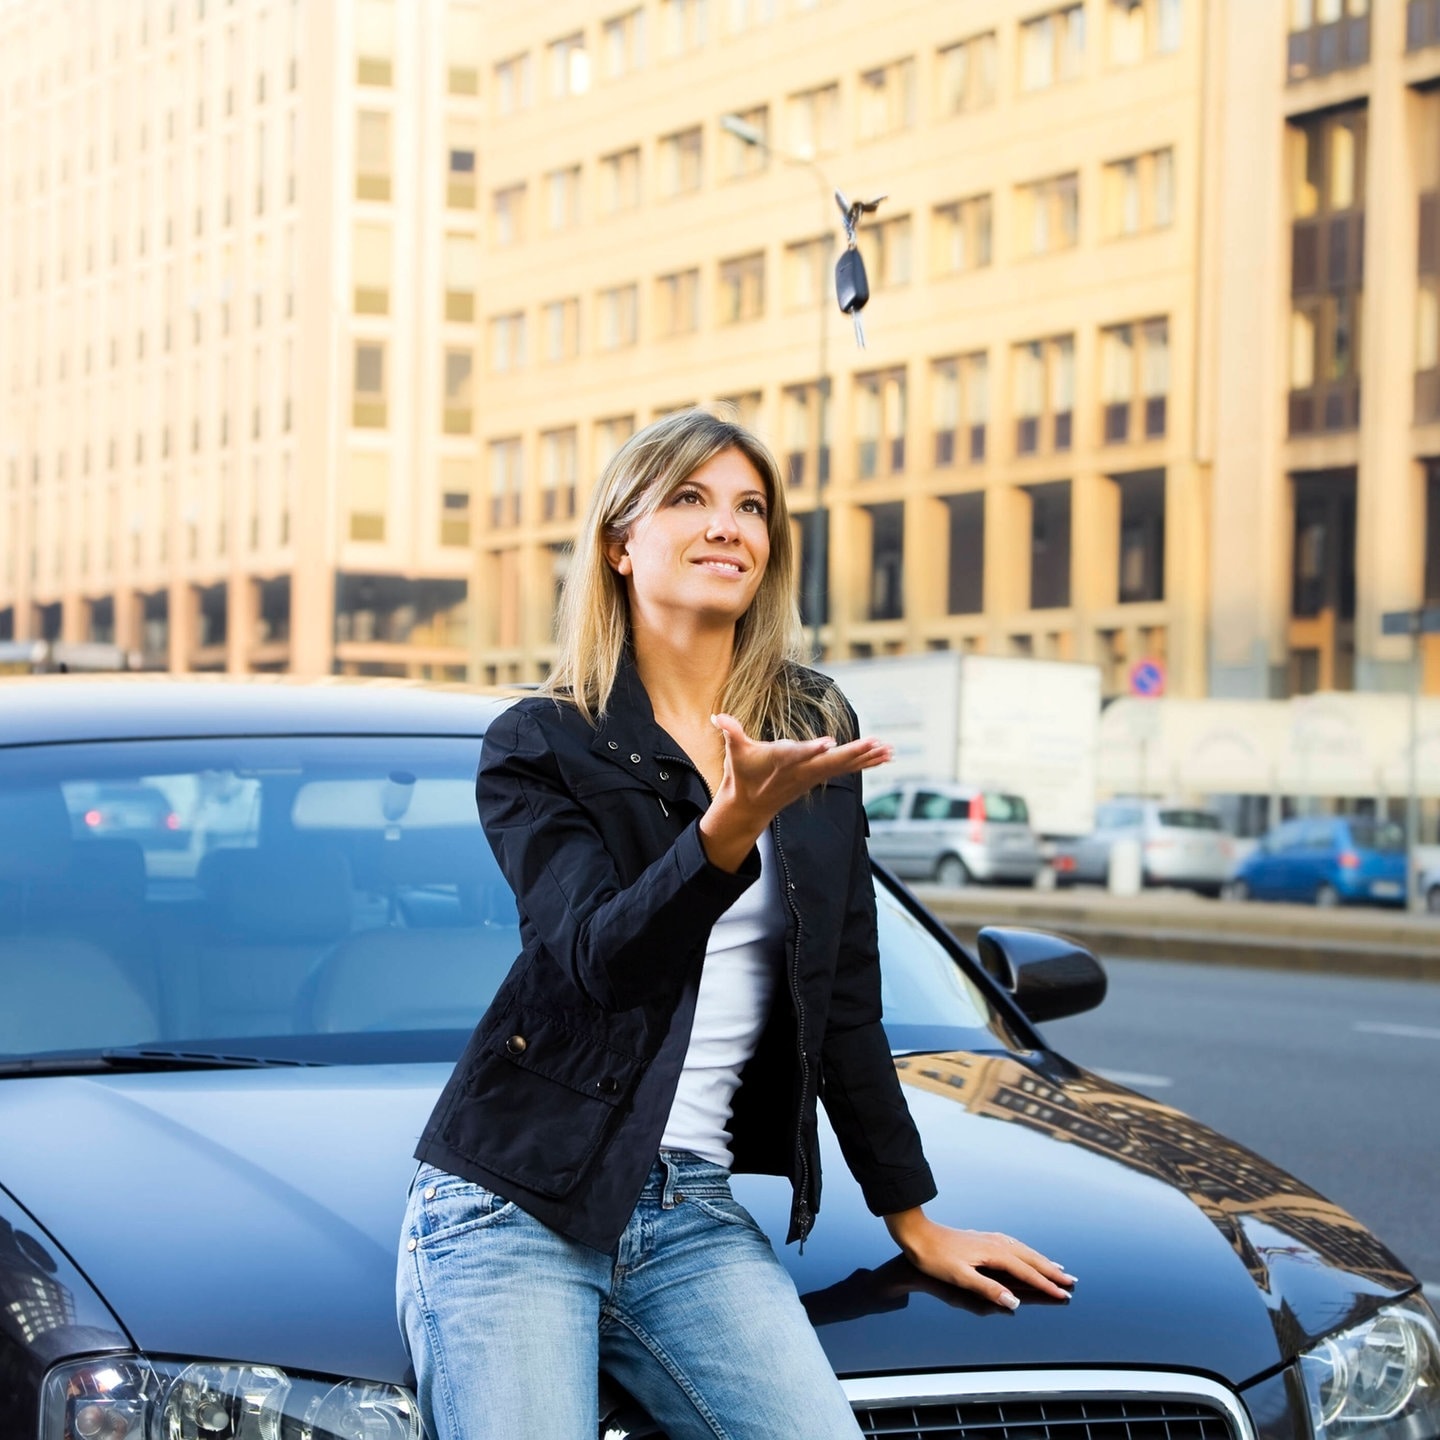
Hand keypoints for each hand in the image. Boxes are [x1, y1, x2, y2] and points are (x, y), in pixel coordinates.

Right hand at [698, 713, 890, 870]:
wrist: (749, 807)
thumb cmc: (742, 774)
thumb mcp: (734, 752)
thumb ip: (731, 732)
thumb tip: (717, 717)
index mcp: (779, 761)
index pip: (797, 754)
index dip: (812, 749)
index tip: (829, 743)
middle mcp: (800, 771)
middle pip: (830, 762)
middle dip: (853, 753)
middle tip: (875, 744)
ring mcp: (812, 776)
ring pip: (843, 766)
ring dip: (867, 758)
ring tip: (888, 750)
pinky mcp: (818, 777)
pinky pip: (846, 770)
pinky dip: (865, 763)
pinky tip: (883, 756)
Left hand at [884, 1208, 1076, 1310]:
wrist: (916, 1234)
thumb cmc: (935, 1258)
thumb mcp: (960, 1276)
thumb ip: (988, 1289)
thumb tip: (1015, 1302)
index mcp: (993, 1253)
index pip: (1026, 1273)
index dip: (1046, 1285)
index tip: (1064, 1294)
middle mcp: (995, 1243)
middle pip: (1030, 1259)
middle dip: (1051, 1271)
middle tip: (1071, 1282)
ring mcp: (989, 1239)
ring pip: (1023, 1251)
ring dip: (1041, 1261)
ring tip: (1057, 1268)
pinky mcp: (982, 1238)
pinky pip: (1013, 1245)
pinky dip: (1026, 1252)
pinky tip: (1026, 1254)